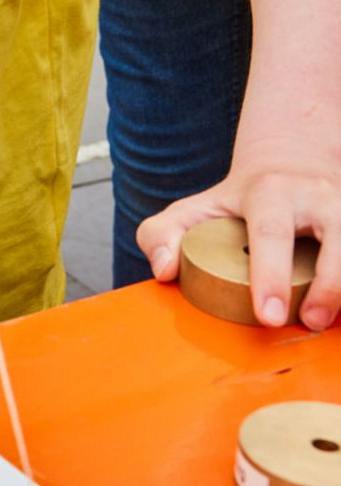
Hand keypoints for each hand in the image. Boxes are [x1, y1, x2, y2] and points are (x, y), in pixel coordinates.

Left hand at [138, 156, 340, 329]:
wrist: (291, 163)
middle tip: (310, 322)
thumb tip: (164, 271)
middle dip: (327, 285)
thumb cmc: (236, 201)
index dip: (270, 276)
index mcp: (270, 192)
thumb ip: (161, 235)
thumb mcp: (192, 209)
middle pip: (335, 239)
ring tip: (328, 322)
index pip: (271, 234)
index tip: (268, 315)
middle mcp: (317, 196)